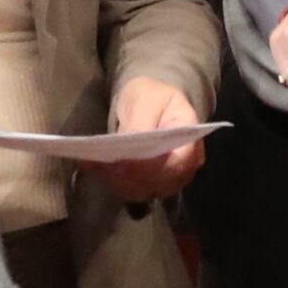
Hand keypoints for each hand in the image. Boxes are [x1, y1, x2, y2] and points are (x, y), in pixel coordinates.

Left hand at [90, 76, 206, 200]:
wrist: (151, 102)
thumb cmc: (152, 97)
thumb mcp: (146, 100)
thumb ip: (141, 124)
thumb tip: (129, 147)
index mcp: (191, 138)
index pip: (179, 162)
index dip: (153, 167)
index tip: (125, 163)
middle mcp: (186, 164)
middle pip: (162, 181)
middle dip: (131, 176)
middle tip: (104, 164)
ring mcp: (171, 177)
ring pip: (145, 190)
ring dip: (119, 182)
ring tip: (96, 165)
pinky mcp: (152, 183)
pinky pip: (133, 189)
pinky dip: (114, 182)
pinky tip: (96, 168)